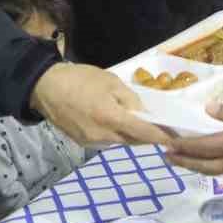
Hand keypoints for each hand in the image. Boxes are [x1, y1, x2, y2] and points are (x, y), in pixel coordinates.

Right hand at [29, 63, 171, 146]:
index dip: (161, 137)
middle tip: (158, 126)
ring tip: (135, 121)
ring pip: (120, 141)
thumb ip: (130, 100)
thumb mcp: (111, 82)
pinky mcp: (82, 142)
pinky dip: (115, 134)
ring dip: (130, 134)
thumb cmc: (80, 79)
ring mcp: (92, 142)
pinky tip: (113, 121)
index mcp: (111, 118)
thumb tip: (144, 114)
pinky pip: (106, 141)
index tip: (176, 139)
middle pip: (133, 140)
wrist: (46, 87)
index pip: (144, 133)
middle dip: (146, 135)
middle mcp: (103, 136)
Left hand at [167, 101, 222, 183]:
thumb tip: (210, 110)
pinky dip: (217, 166)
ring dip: (198, 165)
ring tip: (186, 158)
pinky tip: (218, 159)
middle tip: (167, 156)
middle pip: (205, 165)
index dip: (183, 146)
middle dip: (184, 160)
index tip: (166, 143)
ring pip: (218, 170)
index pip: (204, 146)